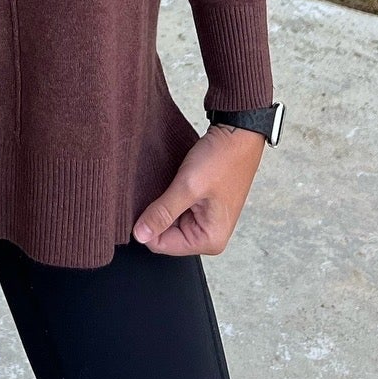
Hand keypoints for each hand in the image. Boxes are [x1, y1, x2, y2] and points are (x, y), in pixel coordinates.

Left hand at [132, 123, 264, 254]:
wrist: (237, 134)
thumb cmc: (222, 159)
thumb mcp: (188, 187)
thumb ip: (163, 213)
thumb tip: (140, 234)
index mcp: (209, 240)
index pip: (161, 245)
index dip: (146, 225)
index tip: (143, 202)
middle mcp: (209, 235)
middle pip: (164, 234)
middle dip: (157, 213)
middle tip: (159, 189)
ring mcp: (205, 220)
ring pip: (168, 220)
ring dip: (163, 203)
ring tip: (168, 183)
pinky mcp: (202, 206)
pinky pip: (176, 208)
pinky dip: (170, 196)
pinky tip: (173, 182)